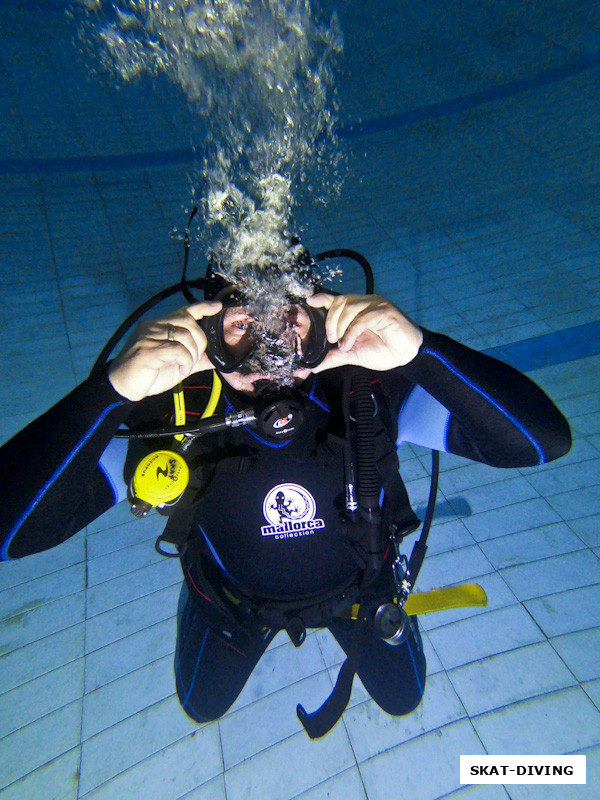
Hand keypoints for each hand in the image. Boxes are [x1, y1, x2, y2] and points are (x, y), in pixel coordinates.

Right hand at [108, 302, 221, 400]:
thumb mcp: (177, 366)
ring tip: (186, 366)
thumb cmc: (149, 374)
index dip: (202, 307)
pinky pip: (176, 349)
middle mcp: (154, 326)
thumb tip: (214, 358)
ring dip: (192, 354)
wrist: (123, 387)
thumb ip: (194, 359)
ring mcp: (149, 336)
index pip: (183, 310)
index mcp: (160, 326)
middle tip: (196, 358)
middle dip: (200, 340)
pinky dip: (185, 360)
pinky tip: (181, 369)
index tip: (217, 306)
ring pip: (184, 335)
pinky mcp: (147, 349)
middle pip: (188, 321)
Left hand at [306, 293, 422, 371]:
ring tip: (342, 344)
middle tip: (331, 339)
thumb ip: (333, 356)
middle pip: (339, 302)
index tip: (310, 301)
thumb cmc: (383, 351)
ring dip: (340, 327)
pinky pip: (362, 318)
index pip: (336, 299)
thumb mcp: (353, 354)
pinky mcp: (385, 312)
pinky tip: (349, 344)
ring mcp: (376, 305)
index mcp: (356, 310)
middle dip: (330, 321)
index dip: (323, 298)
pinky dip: (351, 332)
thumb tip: (313, 366)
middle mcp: (365, 304)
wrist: (408, 355)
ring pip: (349, 307)